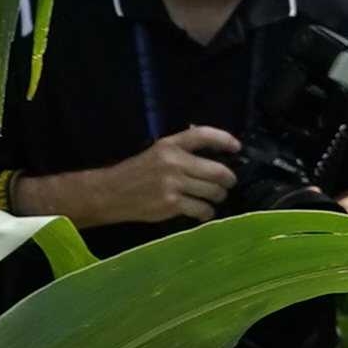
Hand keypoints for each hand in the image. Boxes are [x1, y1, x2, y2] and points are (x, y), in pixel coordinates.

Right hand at [67, 126, 240, 227]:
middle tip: (229, 183)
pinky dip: (207, 212)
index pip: (202, 135)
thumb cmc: (135, 172)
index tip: (237, 147)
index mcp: (169, 145)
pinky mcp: (171, 204)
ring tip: (216, 198)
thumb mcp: (156, 152)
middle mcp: (173, 162)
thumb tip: (210, 152)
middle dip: (228, 179)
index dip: (223, 139)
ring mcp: (173, 184)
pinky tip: (203, 212)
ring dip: (219, 196)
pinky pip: (201, 209)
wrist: (111, 193)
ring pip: (213, 191)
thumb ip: (180, 150)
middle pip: (217, 170)